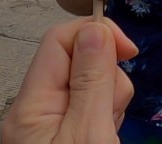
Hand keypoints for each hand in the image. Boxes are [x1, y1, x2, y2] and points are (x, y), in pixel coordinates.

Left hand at [1, 18, 137, 143]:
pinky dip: (106, 117)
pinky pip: (91, 109)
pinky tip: (107, 136)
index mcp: (31, 105)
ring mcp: (49, 125)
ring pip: (90, 85)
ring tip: (109, 133)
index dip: (96, 34)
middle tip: (111, 115)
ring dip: (110, 100)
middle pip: (78, 62)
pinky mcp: (65, 135)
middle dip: (108, 77)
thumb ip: (92, 81)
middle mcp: (35, 110)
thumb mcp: (90, 132)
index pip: (58, 40)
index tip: (129, 52)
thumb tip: (94, 28)